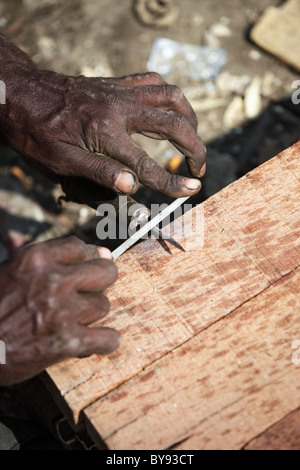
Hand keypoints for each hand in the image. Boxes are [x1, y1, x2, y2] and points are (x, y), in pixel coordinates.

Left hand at [0, 36, 205, 197]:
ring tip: (192, 138)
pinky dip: (169, 96)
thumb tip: (132, 187)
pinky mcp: (117, 83)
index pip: (147, 165)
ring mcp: (120, 92)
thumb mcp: (60, 159)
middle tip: (199, 167)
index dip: (172, 182)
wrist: (20, 92)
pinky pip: (153, 81)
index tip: (193, 190)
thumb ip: (98, 173)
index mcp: (106, 133)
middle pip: (173, 125)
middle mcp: (120, 109)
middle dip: (195, 148)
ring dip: (189, 119)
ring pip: (171, 97)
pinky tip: (170, 110)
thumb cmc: (35, 130)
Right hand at [0, 236, 119, 385]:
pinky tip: (94, 341)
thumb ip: (50, 261)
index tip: (81, 270)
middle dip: (99, 282)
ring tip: (74, 320)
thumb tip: (102, 252)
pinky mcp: (67, 342)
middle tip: (86, 293)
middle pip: (105, 272)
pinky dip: (104, 342)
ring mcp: (63, 311)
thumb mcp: (10, 271)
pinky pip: (108, 339)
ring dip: (92, 314)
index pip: (81, 247)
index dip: (83, 260)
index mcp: (36, 258)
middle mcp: (54, 280)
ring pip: (104, 305)